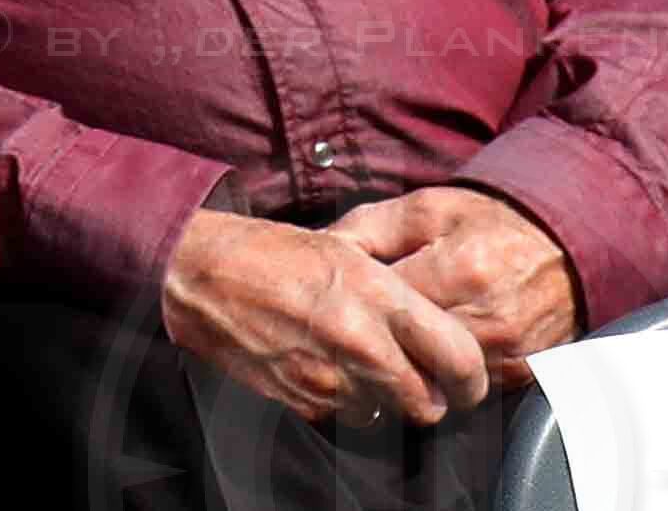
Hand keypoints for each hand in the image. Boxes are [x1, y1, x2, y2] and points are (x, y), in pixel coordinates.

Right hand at [160, 205, 494, 428]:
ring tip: (363, 370)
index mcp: (378, 296)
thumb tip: (438, 329)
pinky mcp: (301, 400)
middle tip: (418, 380)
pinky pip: (346, 419)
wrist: (195, 273)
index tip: (467, 379)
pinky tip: (327, 372)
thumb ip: (396, 293)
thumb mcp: (345, 249)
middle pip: (429, 404)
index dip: (471, 377)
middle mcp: (360, 342)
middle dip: (429, 397)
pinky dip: (346, 404)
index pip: (459, 358)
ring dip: (384, 401)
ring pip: (389, 417)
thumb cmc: (270, 253)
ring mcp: (329, 378)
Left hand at [333, 187, 581, 375]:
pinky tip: (426, 356)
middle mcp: (486, 319)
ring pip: (435, 376)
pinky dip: (441, 376)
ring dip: (408, 363)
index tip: (337, 300)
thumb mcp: (426, 209)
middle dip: (378, 339)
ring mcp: (507, 353)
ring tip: (388, 343)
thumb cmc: (487, 222)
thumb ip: (370, 228)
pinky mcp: (521, 374)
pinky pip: (466, 387)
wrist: (563, 246)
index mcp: (459, 271)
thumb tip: (322, 249)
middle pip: (408, 348)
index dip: (355, 303)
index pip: (386, 304)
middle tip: (353, 330)